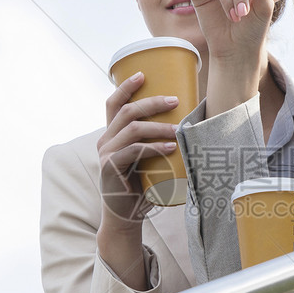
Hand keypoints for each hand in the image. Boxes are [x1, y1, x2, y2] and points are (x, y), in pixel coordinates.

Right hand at [97, 71, 179, 228]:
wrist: (125, 218)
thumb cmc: (140, 188)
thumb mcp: (146, 161)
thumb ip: (155, 144)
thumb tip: (188, 127)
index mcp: (111, 135)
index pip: (113, 104)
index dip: (125, 87)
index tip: (142, 74)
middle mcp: (105, 141)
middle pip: (127, 112)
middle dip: (153, 103)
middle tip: (176, 101)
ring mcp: (106, 155)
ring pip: (133, 130)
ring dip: (159, 127)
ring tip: (179, 130)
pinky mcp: (110, 169)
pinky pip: (133, 151)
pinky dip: (154, 148)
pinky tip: (170, 148)